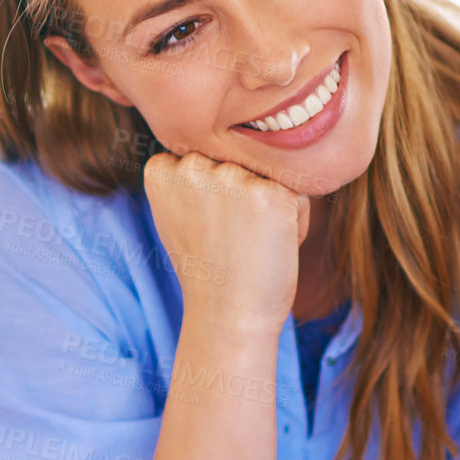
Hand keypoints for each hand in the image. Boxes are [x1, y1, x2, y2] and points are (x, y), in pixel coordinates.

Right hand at [143, 151, 308, 336]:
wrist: (228, 316)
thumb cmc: (210, 270)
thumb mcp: (181, 214)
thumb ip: (192, 177)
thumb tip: (229, 144)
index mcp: (162, 168)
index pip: (208, 155)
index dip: (216, 192)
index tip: (206, 227)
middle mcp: (192, 165)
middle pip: (239, 161)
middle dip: (244, 194)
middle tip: (231, 238)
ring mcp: (231, 178)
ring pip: (269, 175)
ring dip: (270, 206)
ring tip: (251, 243)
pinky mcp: (270, 194)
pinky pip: (297, 194)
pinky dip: (295, 222)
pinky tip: (271, 248)